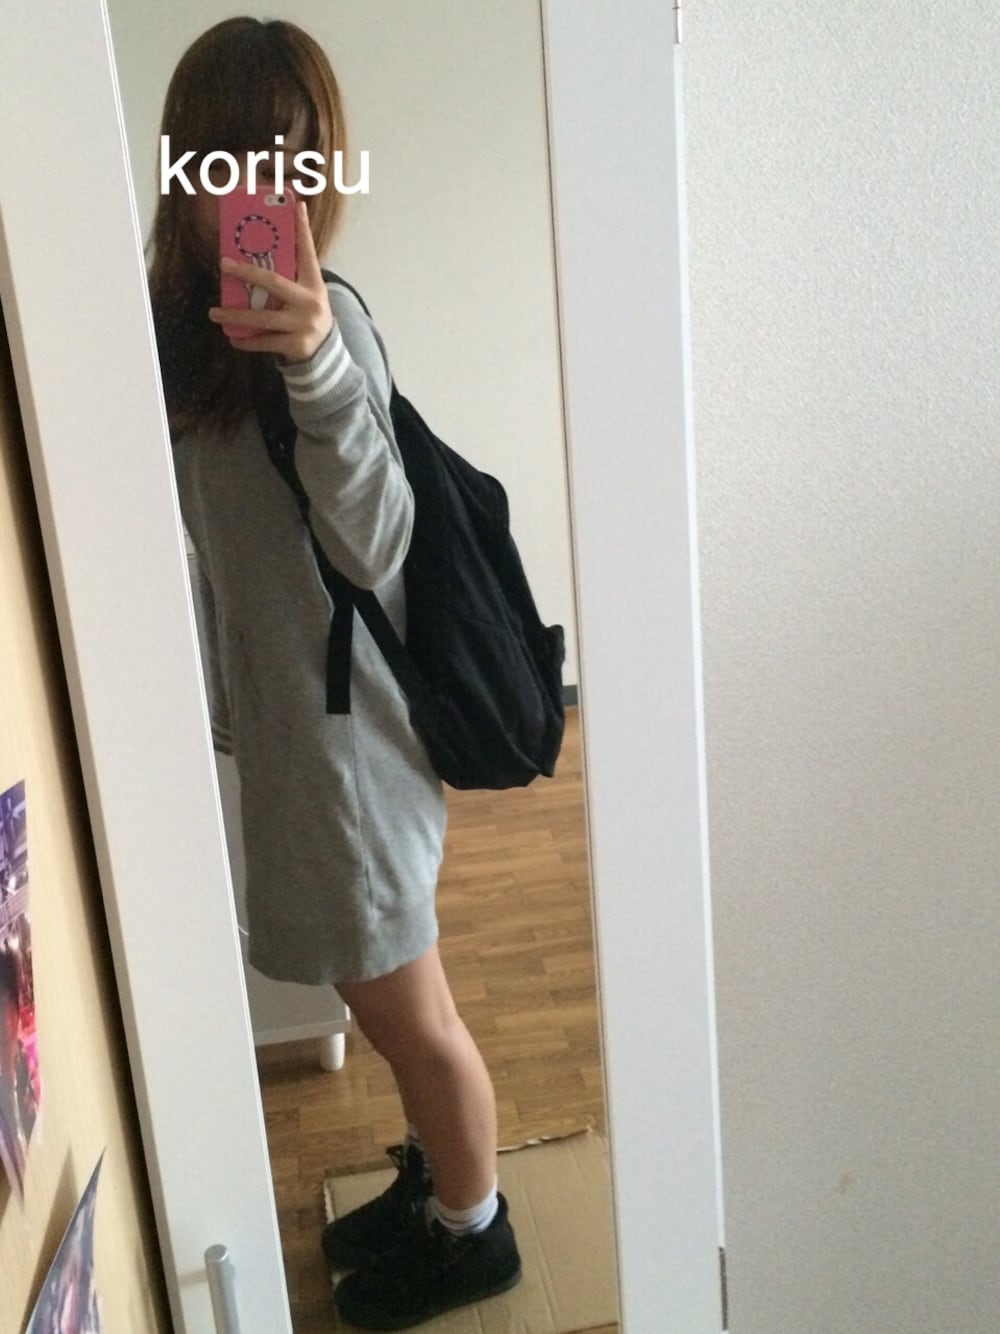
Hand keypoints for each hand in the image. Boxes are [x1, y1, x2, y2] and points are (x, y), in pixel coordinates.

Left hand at [209, 202, 333, 362]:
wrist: (325, 353)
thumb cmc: (307, 317)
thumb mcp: (306, 295)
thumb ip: (290, 277)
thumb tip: (259, 256)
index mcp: (314, 284)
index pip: (308, 252)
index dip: (303, 229)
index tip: (297, 205)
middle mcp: (310, 302)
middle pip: (273, 283)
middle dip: (246, 272)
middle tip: (223, 264)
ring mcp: (304, 325)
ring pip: (261, 318)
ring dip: (235, 315)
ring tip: (214, 313)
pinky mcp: (296, 345)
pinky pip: (264, 341)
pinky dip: (246, 341)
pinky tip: (233, 338)